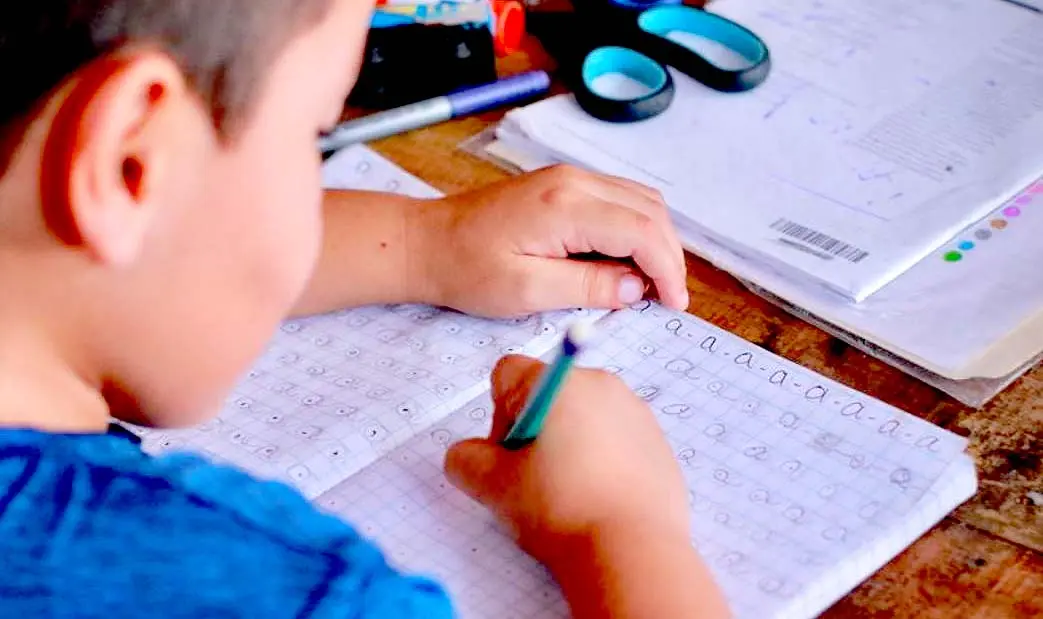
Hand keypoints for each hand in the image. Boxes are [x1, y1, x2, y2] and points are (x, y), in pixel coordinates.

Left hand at [412, 165, 688, 317]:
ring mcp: (568, 177)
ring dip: (654, 240)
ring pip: (639, 201)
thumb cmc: (466, 269)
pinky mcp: (563, 184)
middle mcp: (573, 181)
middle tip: (666, 298)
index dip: (667, 269)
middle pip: (649, 211)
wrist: (427, 242)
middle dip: (668, 256)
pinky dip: (634, 228)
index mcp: (564, 206)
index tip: (673, 303)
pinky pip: (618, 199)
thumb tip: (635, 288)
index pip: (641, 230)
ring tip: (651, 283)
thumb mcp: (526, 291)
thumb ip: (587, 286)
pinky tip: (627, 261)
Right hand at [445, 356, 727, 618]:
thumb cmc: (560, 508)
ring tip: (571, 495)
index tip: (511, 456)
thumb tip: (468, 455)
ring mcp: (636, 411)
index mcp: (559, 382)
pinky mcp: (658, 441)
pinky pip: (615, 439)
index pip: (506, 374)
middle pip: (546, 395)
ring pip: (582, 418)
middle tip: (537, 480)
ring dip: (568, 446)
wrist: (633, 549)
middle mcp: (601, 383)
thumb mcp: (493, 486)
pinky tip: (599, 500)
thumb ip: (466, 460)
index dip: (498, 416)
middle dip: (535, 432)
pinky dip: (602, 461)